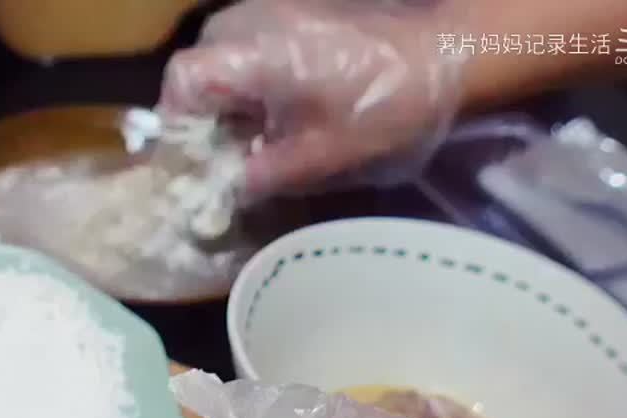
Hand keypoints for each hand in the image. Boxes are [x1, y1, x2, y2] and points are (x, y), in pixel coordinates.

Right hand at [159, 0, 466, 200]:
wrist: (450, 53)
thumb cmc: (382, 107)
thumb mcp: (319, 157)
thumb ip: (262, 174)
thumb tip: (225, 191)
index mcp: (249, 54)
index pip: (180, 82)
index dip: (176, 125)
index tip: (193, 160)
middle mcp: (249, 21)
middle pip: (197, 67)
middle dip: (204, 114)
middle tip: (226, 155)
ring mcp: (273, 9)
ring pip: (224, 55)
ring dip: (230, 96)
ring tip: (256, 135)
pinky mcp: (297, 9)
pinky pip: (252, 43)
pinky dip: (254, 77)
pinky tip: (283, 108)